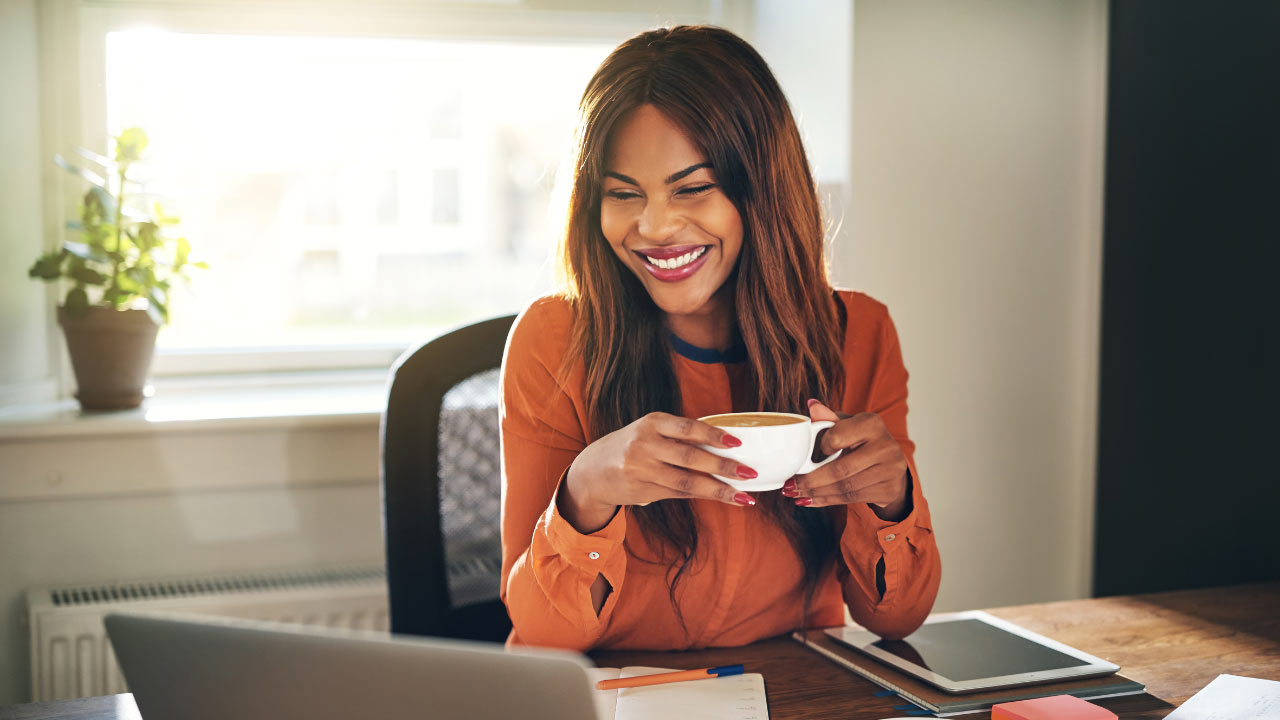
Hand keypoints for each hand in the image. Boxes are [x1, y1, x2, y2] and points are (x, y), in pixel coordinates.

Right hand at [560, 412, 757, 532]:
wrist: (591, 471)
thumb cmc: (632, 446)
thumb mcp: (650, 431)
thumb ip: (680, 436)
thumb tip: (725, 445)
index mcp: (651, 423)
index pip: (687, 428)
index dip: (713, 435)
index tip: (737, 442)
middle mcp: (645, 445)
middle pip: (690, 458)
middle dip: (723, 467)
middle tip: (749, 473)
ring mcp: (642, 471)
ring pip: (687, 482)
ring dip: (718, 490)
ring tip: (743, 496)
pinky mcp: (643, 492)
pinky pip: (679, 494)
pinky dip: (703, 496)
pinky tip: (723, 497)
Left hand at [783, 400, 910, 520]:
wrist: (890, 463)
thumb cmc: (861, 440)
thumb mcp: (847, 425)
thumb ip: (828, 419)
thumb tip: (812, 406)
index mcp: (872, 423)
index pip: (837, 437)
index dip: (820, 447)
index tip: (806, 455)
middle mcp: (886, 446)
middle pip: (840, 470)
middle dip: (810, 481)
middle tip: (790, 486)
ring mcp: (891, 470)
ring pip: (845, 487)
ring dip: (816, 494)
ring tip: (797, 495)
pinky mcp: (889, 490)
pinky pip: (852, 499)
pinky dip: (828, 500)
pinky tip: (812, 500)